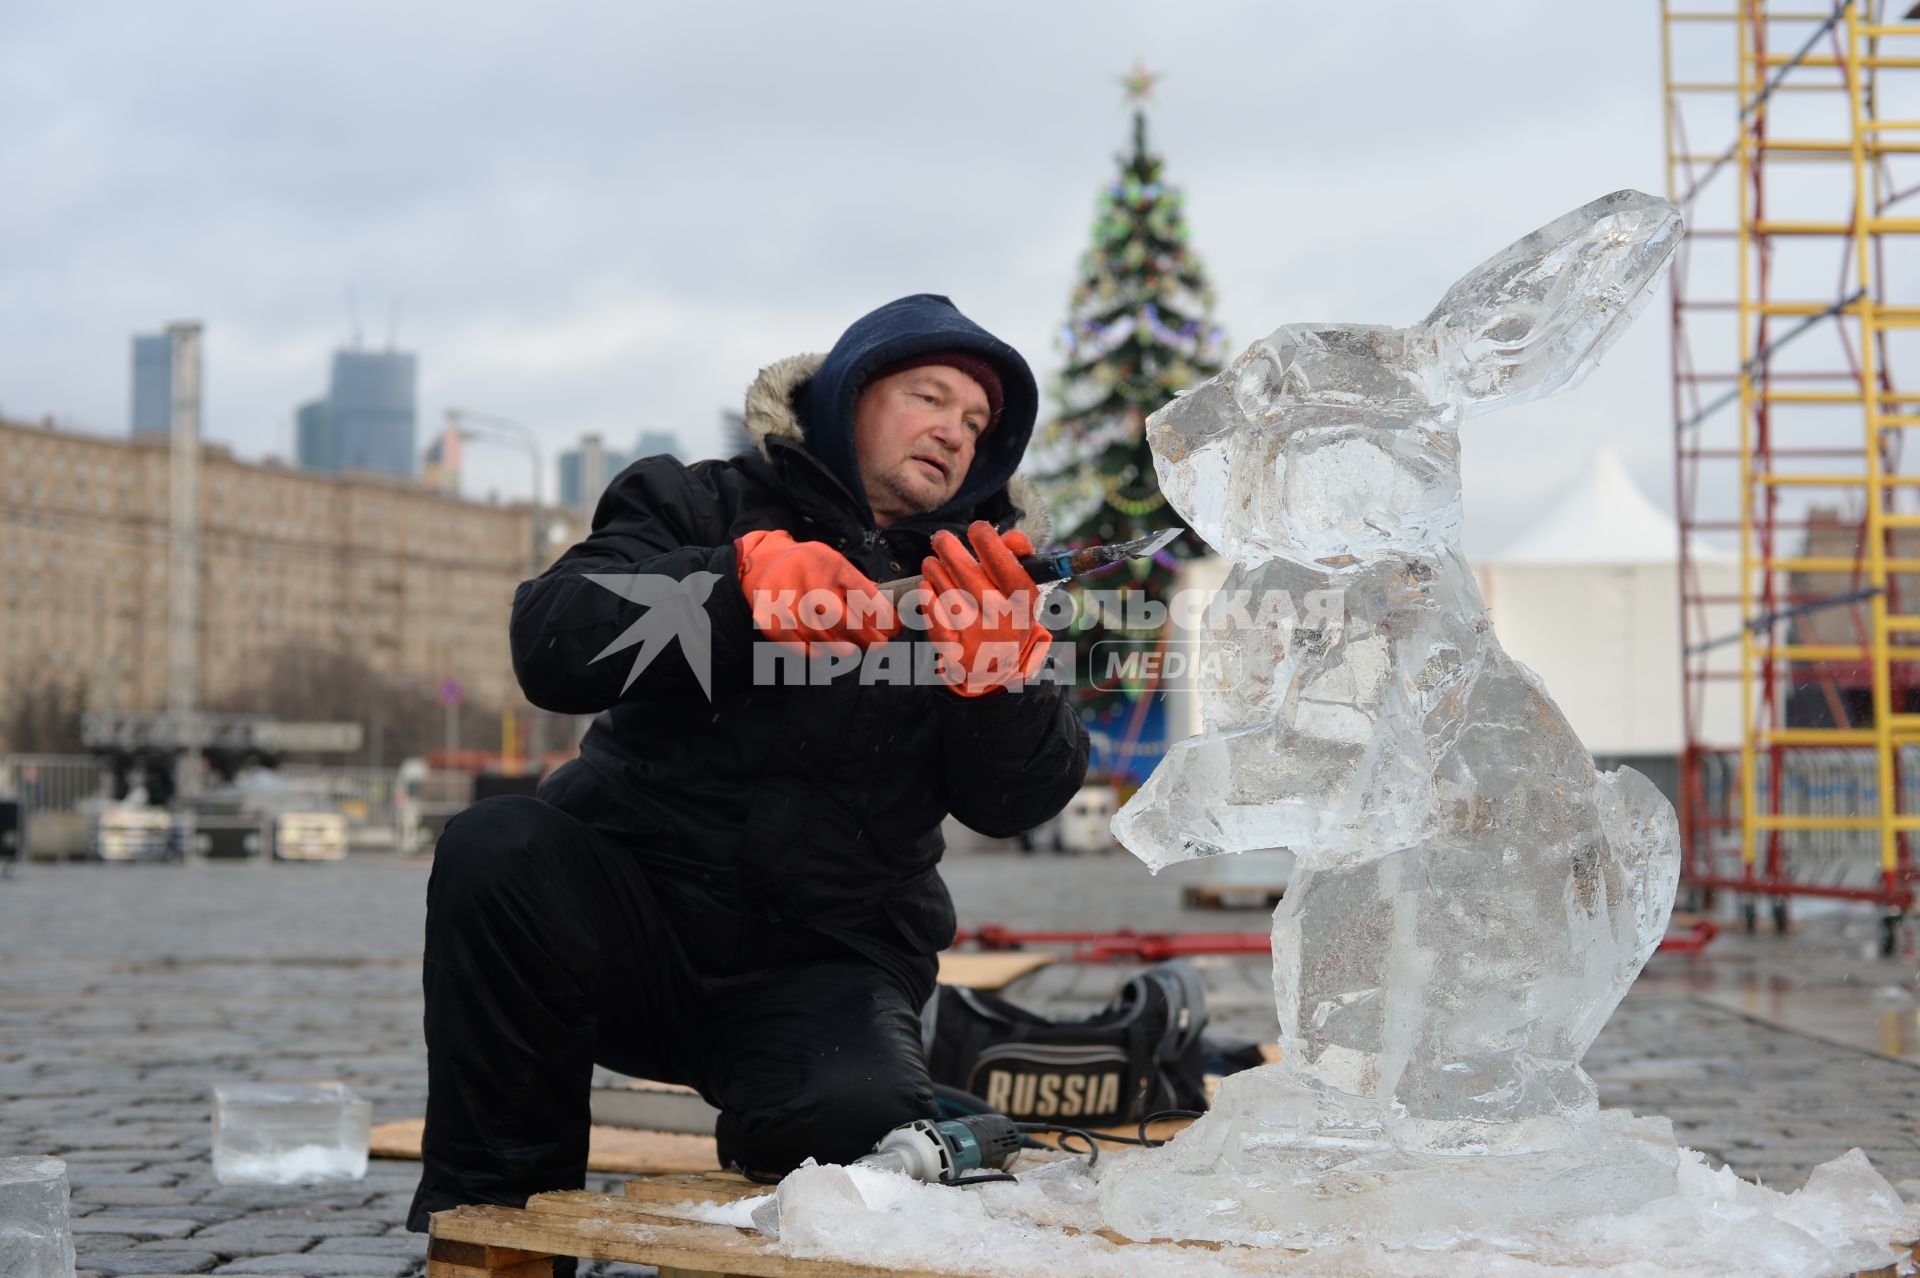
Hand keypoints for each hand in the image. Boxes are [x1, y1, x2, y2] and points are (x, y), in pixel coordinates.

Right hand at [734, 528, 897, 653]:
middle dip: (865, 637)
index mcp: (830, 565)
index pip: (862, 593)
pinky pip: (798, 645)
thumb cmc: (812, 567)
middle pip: (840, 619)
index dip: (881, 615)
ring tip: (852, 650)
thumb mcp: (838, 565)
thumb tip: (889, 615)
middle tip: (878, 645)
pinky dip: (816, 652)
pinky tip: (825, 650)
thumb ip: (861, 587)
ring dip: (842, 648)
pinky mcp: (770, 619)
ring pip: (820, 636)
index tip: (893, 627)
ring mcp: (786, 601)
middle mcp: (808, 581)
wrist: (767, 563)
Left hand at [917, 521, 1049, 696]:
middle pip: (970, 576)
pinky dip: (927, 596)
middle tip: (942, 538)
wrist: (996, 667)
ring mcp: (978, 638)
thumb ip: (1020, 557)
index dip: (988, 542)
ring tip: (931, 562)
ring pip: (949, 593)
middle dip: (950, 549)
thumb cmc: (1007, 614)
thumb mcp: (1022, 588)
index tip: (976, 528)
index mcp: (1025, 602)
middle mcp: (1004, 621)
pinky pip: (935, 616)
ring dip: (935, 570)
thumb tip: (1011, 537)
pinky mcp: (955, 650)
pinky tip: (926, 585)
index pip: (1006, 566)